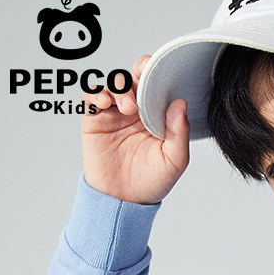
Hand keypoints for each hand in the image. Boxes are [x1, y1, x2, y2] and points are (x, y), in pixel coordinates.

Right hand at [81, 55, 189, 204]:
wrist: (124, 200)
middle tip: (141, 85)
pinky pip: (92, 95)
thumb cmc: (151, 182)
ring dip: (121, 87)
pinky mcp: (95, 119)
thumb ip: (179, 132)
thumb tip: (180, 103)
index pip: (157, 85)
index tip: (160, 74)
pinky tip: (106, 103)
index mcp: (156, 116)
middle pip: (135, 77)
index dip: (157, 74)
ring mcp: (114, 113)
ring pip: (114, 83)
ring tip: (127, 108)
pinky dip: (97, 92)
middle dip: (138, 73)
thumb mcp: (175, 160)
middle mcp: (136, 111)